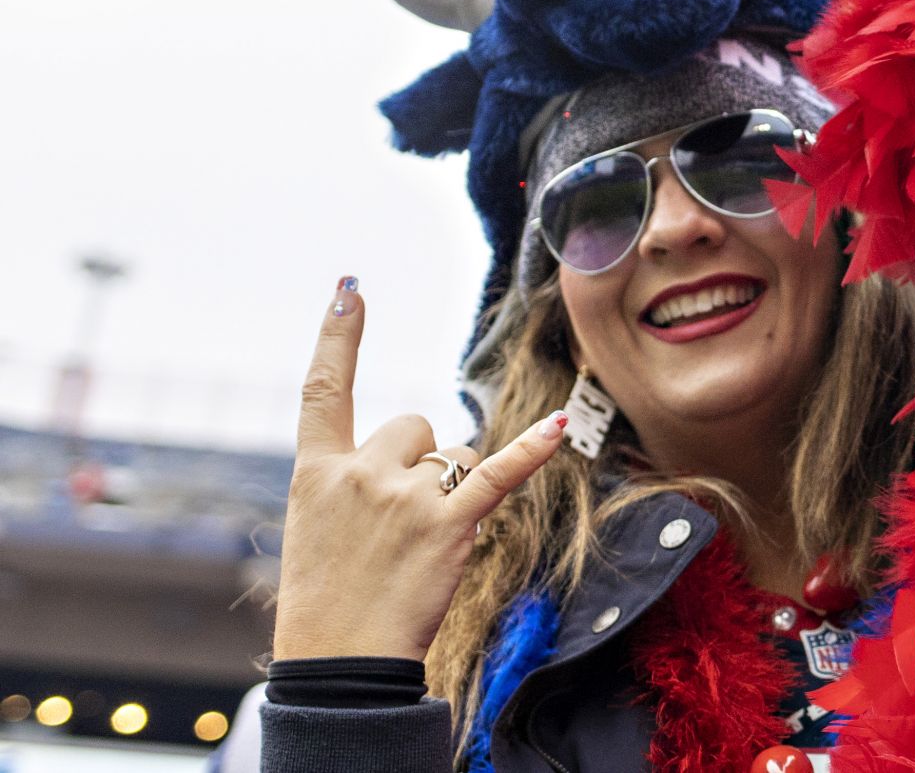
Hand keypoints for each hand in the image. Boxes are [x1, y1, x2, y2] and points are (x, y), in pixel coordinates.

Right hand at [271, 278, 567, 661]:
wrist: (341, 663)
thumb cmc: (330, 601)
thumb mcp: (319, 531)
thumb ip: (354, 483)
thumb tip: (413, 458)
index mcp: (316, 472)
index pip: (322, 390)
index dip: (337, 336)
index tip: (351, 289)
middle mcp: (360, 472)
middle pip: (414, 426)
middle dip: (421, 463)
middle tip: (402, 526)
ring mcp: (405, 496)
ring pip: (456, 455)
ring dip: (456, 489)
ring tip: (426, 545)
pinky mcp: (450, 522)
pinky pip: (498, 473)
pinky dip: (533, 449)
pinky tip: (560, 424)